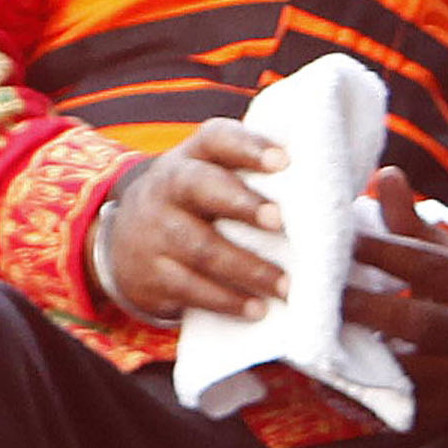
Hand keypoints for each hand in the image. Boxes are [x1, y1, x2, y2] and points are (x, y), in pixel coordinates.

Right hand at [90, 122, 284, 325]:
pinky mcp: (151, 273)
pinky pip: (190, 288)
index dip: (248, 147)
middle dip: (242, 203)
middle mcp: (167, 186)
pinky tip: (256, 309)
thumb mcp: (208, 178)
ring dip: (246, 268)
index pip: (216, 139)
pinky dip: (226, 300)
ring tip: (284, 285)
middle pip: (199, 186)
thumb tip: (321, 185)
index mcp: (192, 156)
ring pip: (200, 247)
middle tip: (279, 221)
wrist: (126, 244)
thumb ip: (248, 176)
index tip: (284, 160)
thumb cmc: (196, 206)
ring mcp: (155, 230)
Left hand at [340, 168, 447, 428]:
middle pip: (420, 324)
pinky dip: (367, 400)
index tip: (341, 240)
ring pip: (410, 374)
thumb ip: (413, 225)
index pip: (428, 266)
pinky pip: (403, 411)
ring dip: (362, 362)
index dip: (385, 252)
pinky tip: (330, 385)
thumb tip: (384, 173)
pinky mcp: (447, 415)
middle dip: (369, 312)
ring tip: (313, 345)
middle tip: (319, 298)